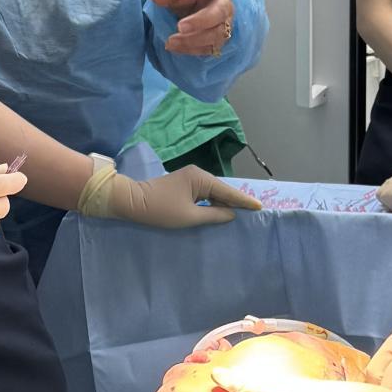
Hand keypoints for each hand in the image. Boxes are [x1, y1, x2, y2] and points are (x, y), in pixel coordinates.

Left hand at [104, 164, 261, 229]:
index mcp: (200, 178)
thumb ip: (214, 215)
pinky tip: (220, 212)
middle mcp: (197, 174)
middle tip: (253, 213)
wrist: (131, 202)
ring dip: (224, 204)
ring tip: (241, 215)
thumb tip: (231, 214)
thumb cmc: (160, 210)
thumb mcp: (189, 216)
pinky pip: (204, 195)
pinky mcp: (183, 186)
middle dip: (236, 202)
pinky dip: (213, 203)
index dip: (244, 201)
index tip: (260, 207)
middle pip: (222, 190)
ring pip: (213, 193)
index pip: (228, 192)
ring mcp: (189, 179)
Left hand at [152, 0, 235, 60]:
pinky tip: (176, 47)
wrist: (195, 5)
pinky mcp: (220, 38)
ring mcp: (225, 22)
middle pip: (219, 11)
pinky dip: (192, 49)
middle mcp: (224, 2)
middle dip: (200, 21)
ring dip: (194, 40)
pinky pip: (210, 48)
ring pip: (217, 33)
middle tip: (180, 26)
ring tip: (171, 41)